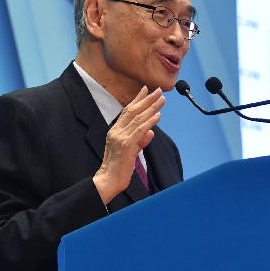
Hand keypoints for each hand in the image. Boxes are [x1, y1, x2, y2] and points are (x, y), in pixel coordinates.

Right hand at [93, 86, 164, 203]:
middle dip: (147, 99)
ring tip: (161, 99)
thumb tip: (150, 132)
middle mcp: (116, 131)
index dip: (137, 99)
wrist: (108, 181)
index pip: (127, 111)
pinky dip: (150, 121)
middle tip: (158, 90)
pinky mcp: (126, 145)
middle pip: (133, 111)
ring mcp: (120, 137)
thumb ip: (140, 141)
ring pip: (138, 118)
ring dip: (151, 107)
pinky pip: (140, 130)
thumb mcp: (131, 151)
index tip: (146, 89)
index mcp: (115, 131)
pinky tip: (158, 115)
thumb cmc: (119, 168)